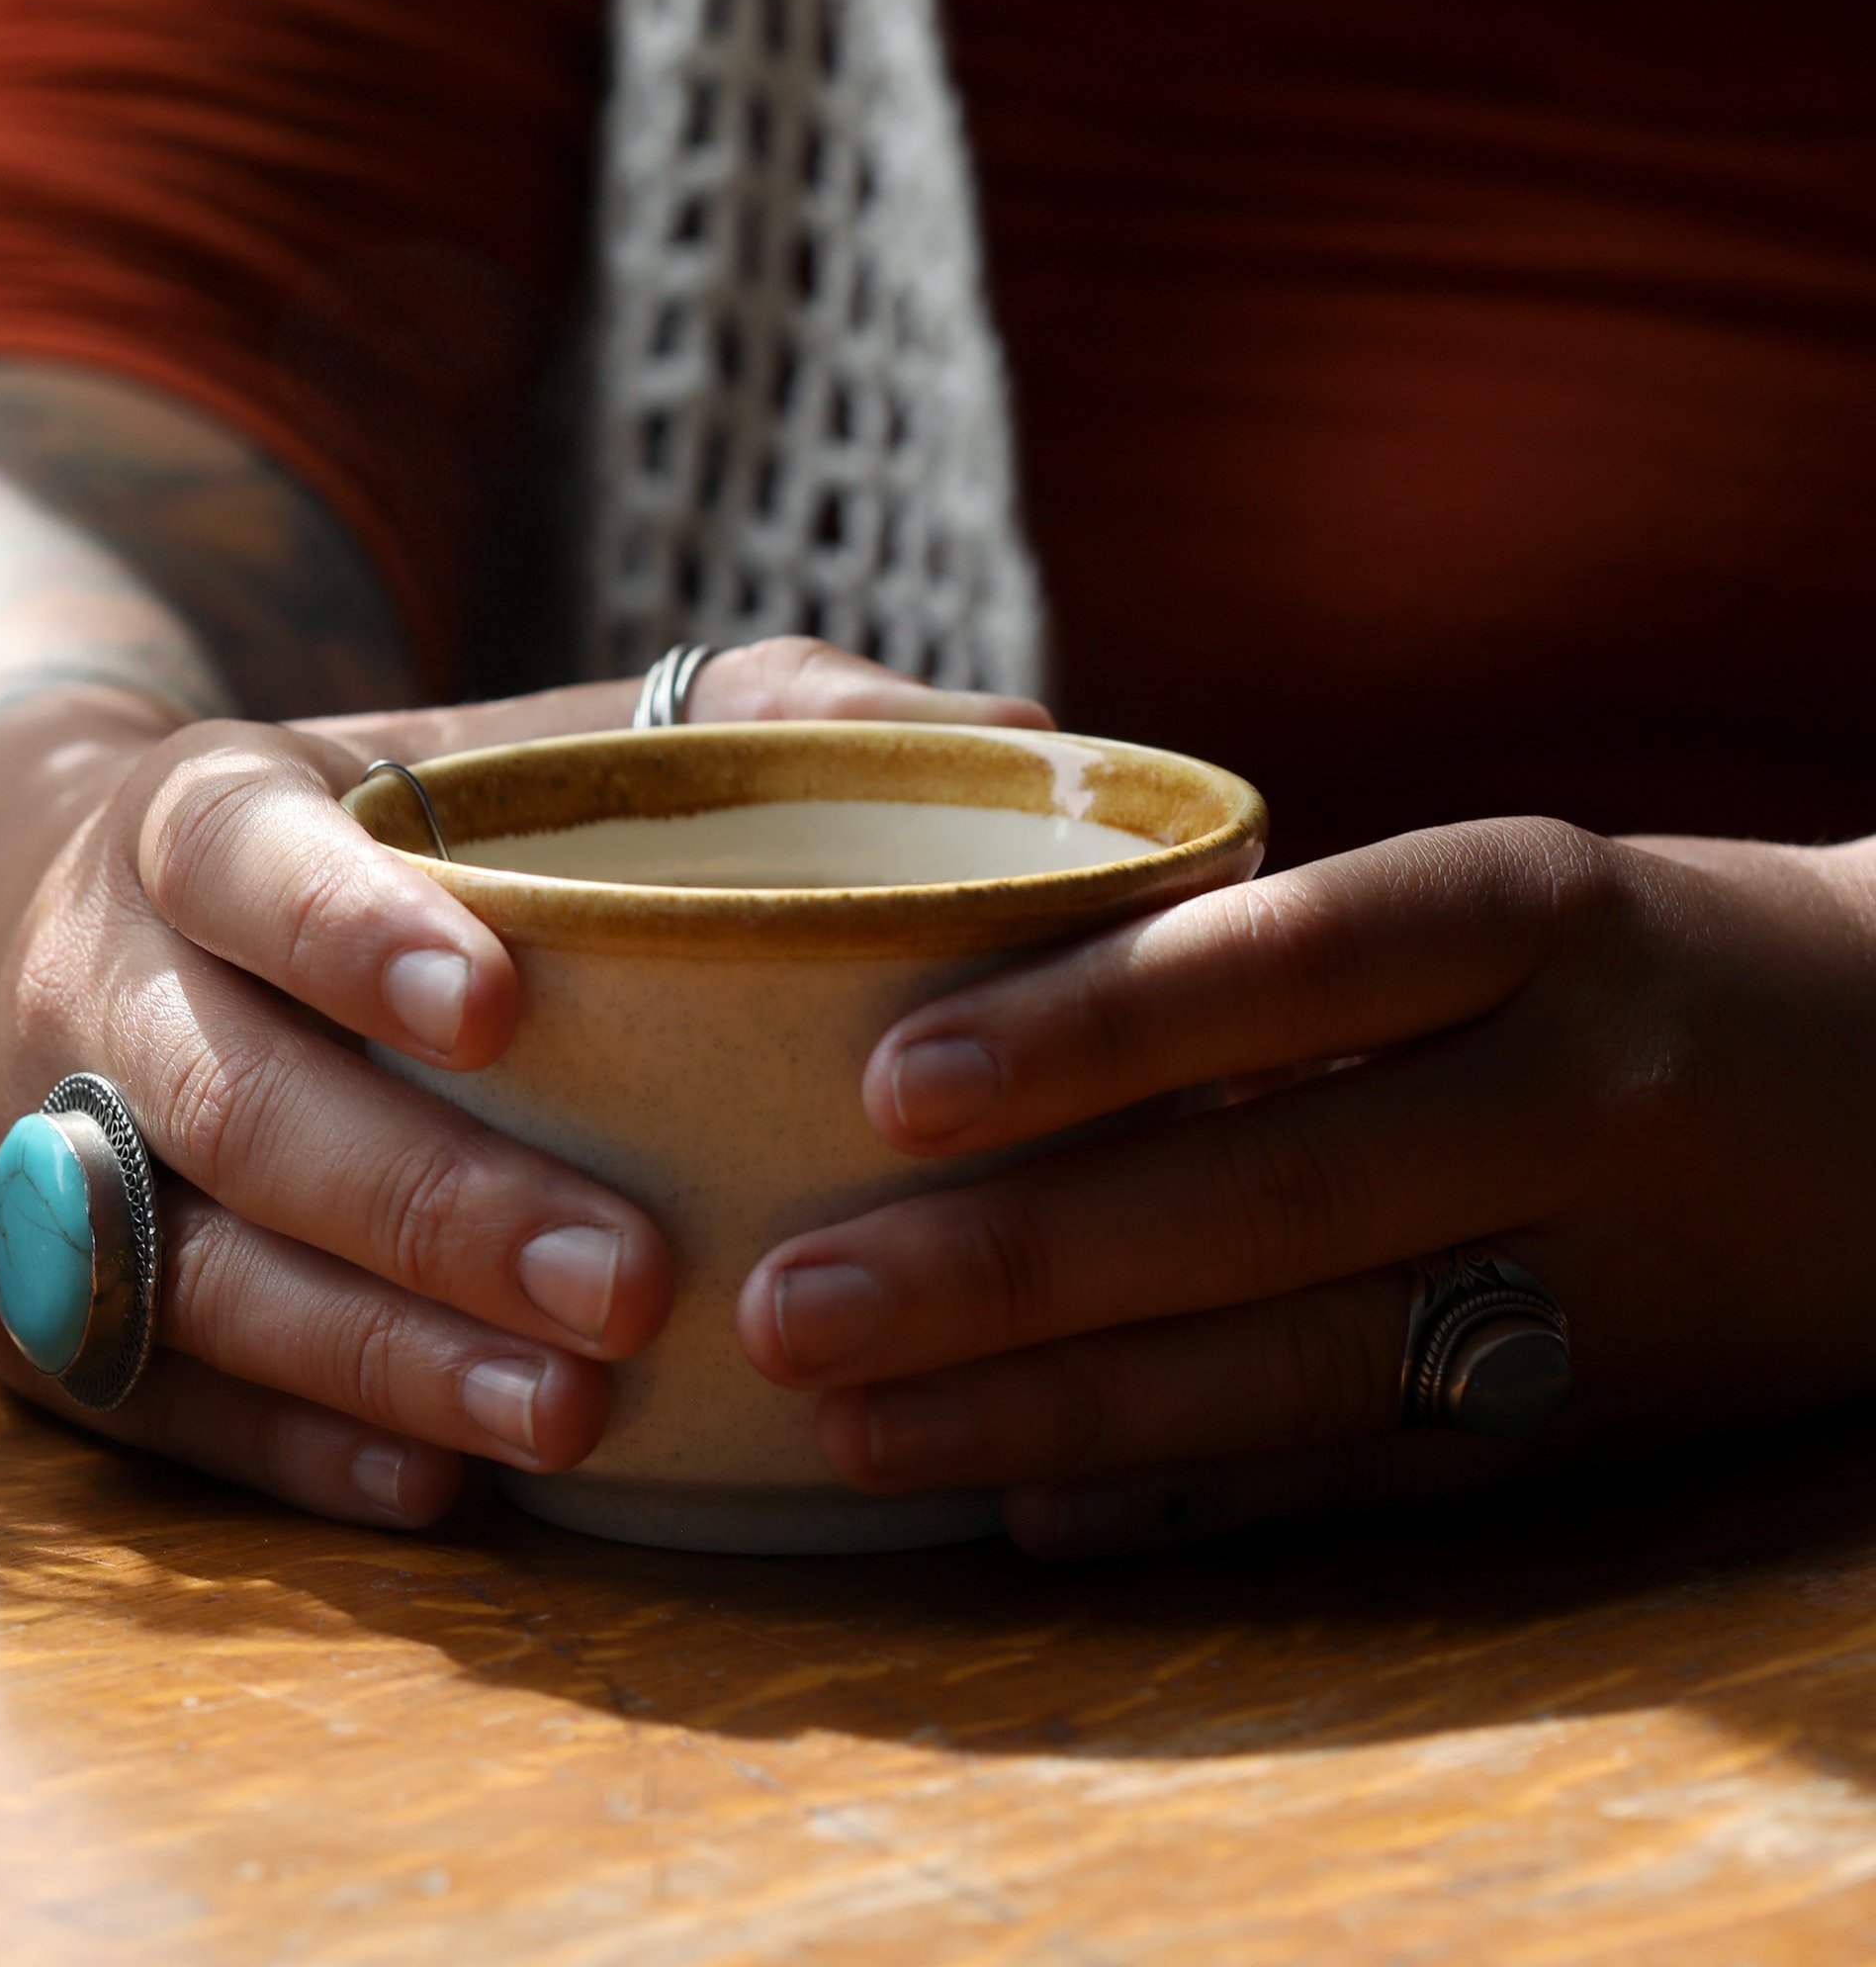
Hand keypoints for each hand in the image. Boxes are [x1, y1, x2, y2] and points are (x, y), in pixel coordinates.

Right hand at [0, 638, 1054, 1525]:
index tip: (496, 1006)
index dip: (348, 932)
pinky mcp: (38, 1300)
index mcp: (193, 821)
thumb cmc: (385, 842)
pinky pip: (152, 1393)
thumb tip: (1024, 750)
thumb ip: (751, 723)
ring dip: (374, 1354)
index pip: (244, 863)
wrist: (92, 918)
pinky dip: (288, 1449)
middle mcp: (91, 984)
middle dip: (425, 1204)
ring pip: (188, 1271)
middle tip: (631, 1281)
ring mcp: (42, 1152)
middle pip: (230, 1106)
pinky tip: (438, 1488)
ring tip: (565, 1418)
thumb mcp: (514, 743)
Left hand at [731, 818, 1875, 1554]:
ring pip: (1305, 1365)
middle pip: (1270, 1197)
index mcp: (1536, 915)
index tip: (884, 1084)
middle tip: (790, 1302)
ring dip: (1060, 1411)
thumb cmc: (1617, 963)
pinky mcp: (1607, 1424)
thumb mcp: (1491, 895)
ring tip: (850, 1426)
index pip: (1290, 964)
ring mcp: (1610, 1280)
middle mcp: (1583, 1095)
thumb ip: (1263, 946)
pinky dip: (1197, 1501)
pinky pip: (1378, 1477)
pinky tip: (1026, 1512)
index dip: (1089, 1029)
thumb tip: (947, 1002)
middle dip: (1012, 1268)